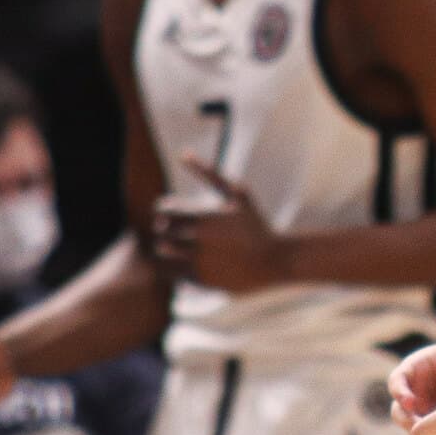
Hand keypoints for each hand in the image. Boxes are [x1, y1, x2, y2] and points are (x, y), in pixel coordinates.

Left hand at [152, 155, 288, 292]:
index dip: (165, 210)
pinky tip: (193, 258)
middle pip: (160, 232)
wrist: (275, 260)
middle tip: (177, 227)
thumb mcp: (237, 193)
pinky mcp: (201, 281)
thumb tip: (182, 153)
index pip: (163, 211)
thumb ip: (208, 173)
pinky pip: (173, 271)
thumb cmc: (255, 223)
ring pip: (162, 253)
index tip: (176, 211)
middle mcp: (198, 241)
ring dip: (167, 246)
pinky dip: (176, 263)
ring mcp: (198, 262)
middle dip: (165, 228)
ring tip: (181, 243)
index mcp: (204, 217)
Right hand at [388, 335, 435, 425]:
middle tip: (419, 431)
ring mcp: (418, 409)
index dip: (400, 392)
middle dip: (407, 421)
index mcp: (413, 369)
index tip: (410, 402)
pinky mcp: (429, 421)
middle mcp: (410, 391)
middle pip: (398, 410)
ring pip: (410, 426)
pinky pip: (425, 434)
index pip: (397, 381)